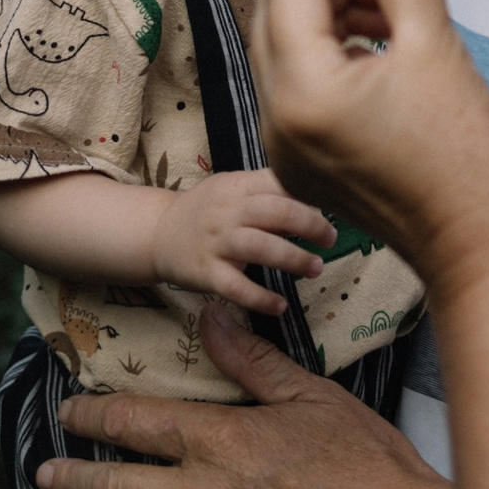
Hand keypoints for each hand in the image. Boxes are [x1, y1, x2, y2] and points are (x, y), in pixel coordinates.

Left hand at [38, 303, 464, 488]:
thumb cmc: (373, 472)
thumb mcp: (316, 401)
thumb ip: (253, 362)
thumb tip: (210, 317)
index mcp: (221, 441)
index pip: (133, 420)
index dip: (92, 414)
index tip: (69, 413)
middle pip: (109, 484)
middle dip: (68, 475)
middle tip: (45, 472)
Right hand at [151, 168, 332, 315]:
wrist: (157, 233)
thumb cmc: (207, 210)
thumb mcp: (233, 190)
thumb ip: (269, 196)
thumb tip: (315, 208)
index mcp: (237, 186)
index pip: (277, 181)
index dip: (307, 192)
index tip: (330, 203)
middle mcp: (228, 211)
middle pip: (275, 211)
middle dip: (310, 223)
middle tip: (330, 238)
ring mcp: (216, 242)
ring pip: (260, 247)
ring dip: (293, 258)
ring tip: (316, 268)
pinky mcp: (206, 272)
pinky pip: (236, 287)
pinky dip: (260, 298)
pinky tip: (280, 306)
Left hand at [251, 0, 488, 291]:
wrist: (483, 250)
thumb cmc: (471, 157)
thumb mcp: (438, 46)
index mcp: (304, 95)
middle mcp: (277, 122)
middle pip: (279, 10)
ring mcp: (286, 147)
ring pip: (288, 44)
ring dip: (335, 7)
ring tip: (397, 3)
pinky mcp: (304, 162)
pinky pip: (302, 83)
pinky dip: (336, 49)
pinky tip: (387, 45)